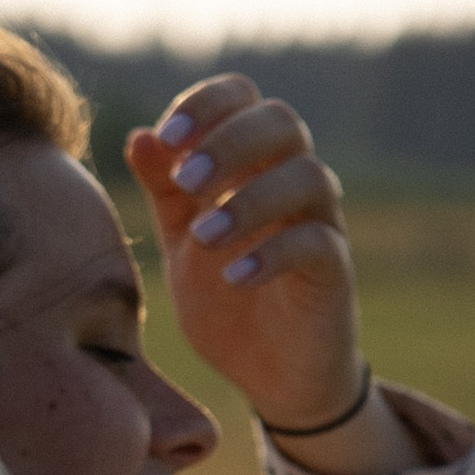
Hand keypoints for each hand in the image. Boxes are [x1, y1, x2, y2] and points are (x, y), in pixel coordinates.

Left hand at [124, 77, 367, 445]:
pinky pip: (318, 243)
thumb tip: (139, 135)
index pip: (242, 97)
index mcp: (253, 162)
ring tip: (204, 237)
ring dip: (250, 199)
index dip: (206, 105)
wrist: (272, 376)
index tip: (167, 139)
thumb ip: (164, 191)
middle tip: (186, 181)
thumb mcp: (181, 242)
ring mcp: (321, 223)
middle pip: (282, 121)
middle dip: (230, 141)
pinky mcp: (335, 272)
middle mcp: (292, 180)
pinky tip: (234, 277)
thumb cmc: (227, 297)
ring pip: (309, 176)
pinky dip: (274, 253)